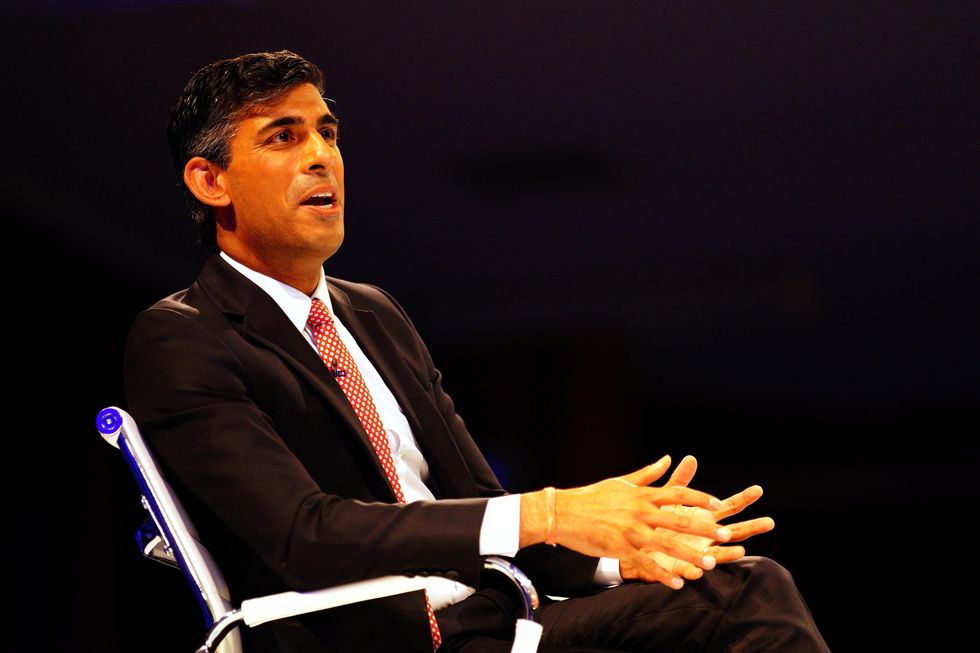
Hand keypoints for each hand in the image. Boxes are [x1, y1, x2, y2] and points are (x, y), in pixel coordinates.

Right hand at [520, 455, 731, 588]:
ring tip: (711, 564)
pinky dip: (662, 573)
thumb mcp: (621, 482)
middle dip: (703, 528)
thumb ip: (648, 474)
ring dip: (690, 555)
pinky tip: (677, 583)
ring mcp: (630, 530)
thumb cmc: (592, 496)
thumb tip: (668, 459)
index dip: (699, 498)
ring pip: (666, 544)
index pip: (677, 493)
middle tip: (725, 534)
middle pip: (678, 520)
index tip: (718, 504)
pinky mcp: (619, 548)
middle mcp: (639, 511)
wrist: (563, 512)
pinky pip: (645, 563)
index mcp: (641, 495)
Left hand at [620, 456, 774, 583]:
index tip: (758, 489)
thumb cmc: (659, 521)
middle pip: (734, 532)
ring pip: (718, 555)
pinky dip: (697, 570)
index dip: (743, 498)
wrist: (640, 544)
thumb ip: (681, 481)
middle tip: (770, 522)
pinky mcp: (681, 568)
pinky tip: (702, 568)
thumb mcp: (669, 498)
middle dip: (751, 527)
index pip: (729, 507)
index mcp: (705, 518)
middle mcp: (707, 537)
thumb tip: (691, 458)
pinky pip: (690, 570)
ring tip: (742, 550)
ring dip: (729, 553)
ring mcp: (697, 553)